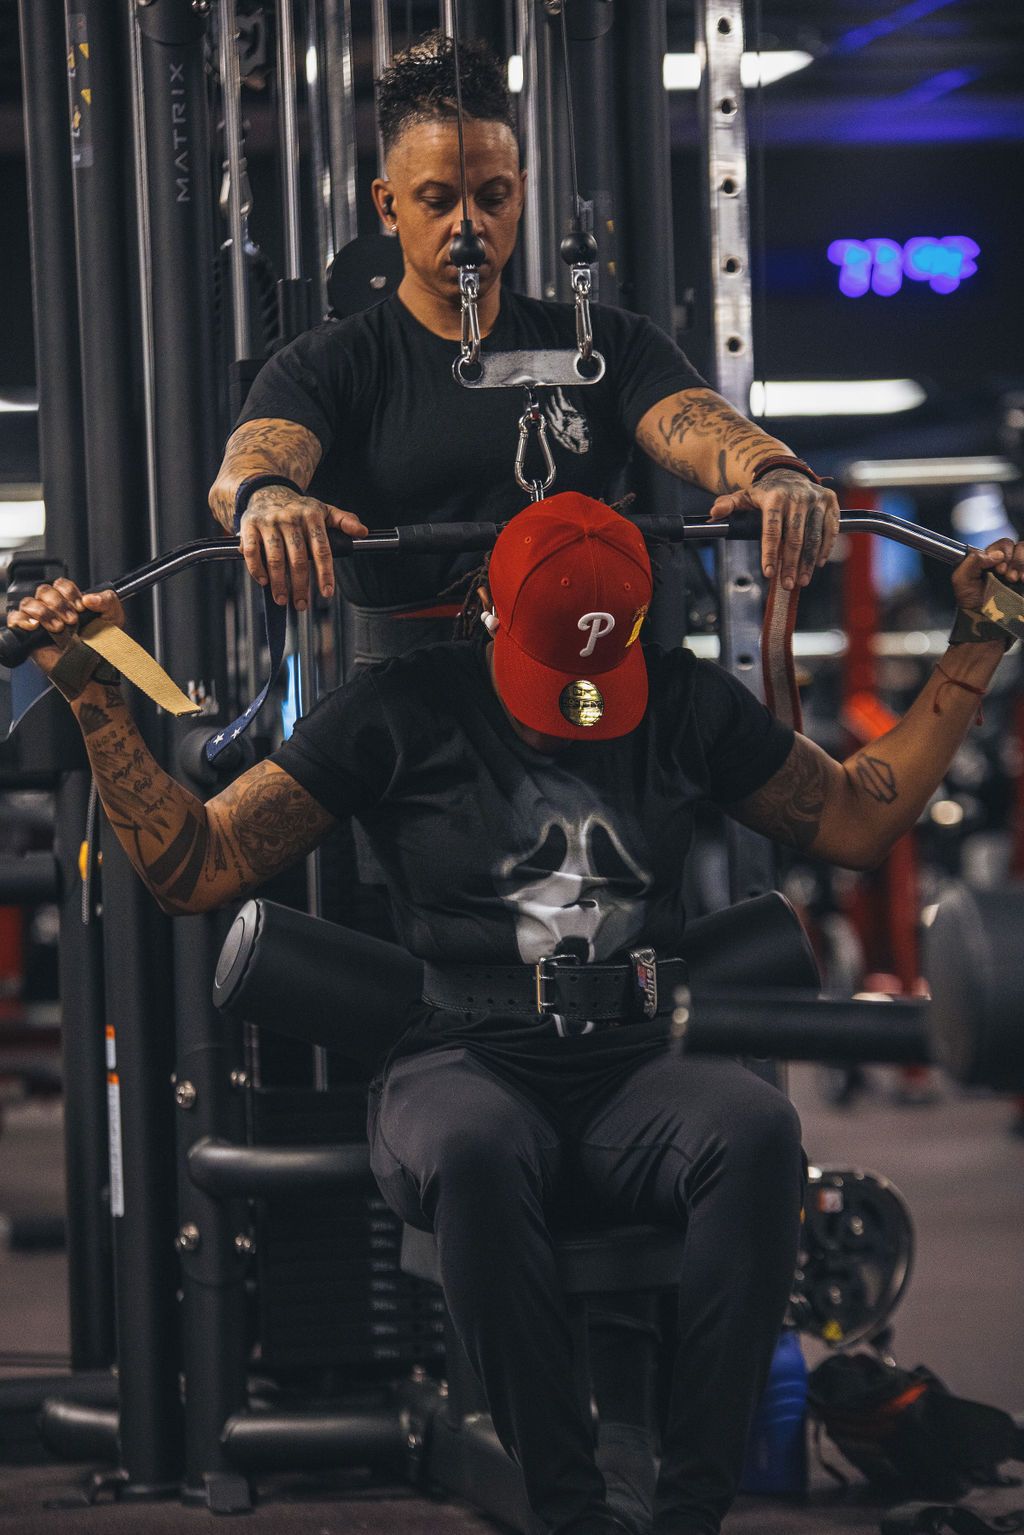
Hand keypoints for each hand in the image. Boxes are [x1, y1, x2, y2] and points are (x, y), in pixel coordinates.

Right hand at [6, 580, 125, 676]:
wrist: (94, 669)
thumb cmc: (102, 645)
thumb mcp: (113, 618)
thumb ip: (107, 601)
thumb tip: (90, 598)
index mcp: (70, 601)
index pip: (61, 584)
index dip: (70, 592)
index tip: (81, 607)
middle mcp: (53, 609)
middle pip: (44, 591)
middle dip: (59, 604)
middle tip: (72, 620)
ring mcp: (39, 622)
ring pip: (29, 603)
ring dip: (44, 613)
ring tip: (59, 628)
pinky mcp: (29, 636)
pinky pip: (15, 619)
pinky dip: (22, 620)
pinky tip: (36, 627)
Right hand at [240, 486, 367, 608]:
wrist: (267, 490)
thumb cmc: (299, 508)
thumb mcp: (324, 510)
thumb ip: (344, 521)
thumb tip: (363, 532)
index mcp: (312, 516)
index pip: (322, 550)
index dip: (325, 573)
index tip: (327, 593)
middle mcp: (290, 519)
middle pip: (298, 558)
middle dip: (300, 585)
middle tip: (301, 605)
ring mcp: (269, 522)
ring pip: (275, 557)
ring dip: (279, 582)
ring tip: (282, 600)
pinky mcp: (250, 525)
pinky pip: (252, 551)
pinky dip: (256, 568)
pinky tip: (263, 582)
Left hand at [708, 470, 841, 589]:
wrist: (790, 473)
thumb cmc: (765, 493)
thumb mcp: (744, 496)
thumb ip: (729, 505)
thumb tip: (714, 513)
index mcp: (774, 497)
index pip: (772, 530)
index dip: (769, 553)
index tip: (768, 573)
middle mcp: (797, 497)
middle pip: (794, 537)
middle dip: (790, 564)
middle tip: (787, 584)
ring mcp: (815, 500)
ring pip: (813, 536)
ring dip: (808, 562)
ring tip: (802, 581)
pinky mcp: (830, 502)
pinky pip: (830, 529)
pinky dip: (825, 548)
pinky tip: (817, 564)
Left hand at [952, 537, 1023, 611]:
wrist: (984, 620)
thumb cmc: (971, 602)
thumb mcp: (961, 579)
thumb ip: (973, 560)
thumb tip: (997, 554)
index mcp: (988, 559)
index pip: (1000, 545)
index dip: (999, 552)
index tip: (996, 568)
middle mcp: (1003, 562)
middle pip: (1012, 545)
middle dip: (1010, 558)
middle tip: (1004, 574)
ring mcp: (1016, 570)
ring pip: (1023, 549)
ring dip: (1019, 563)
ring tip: (1012, 579)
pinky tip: (1022, 580)